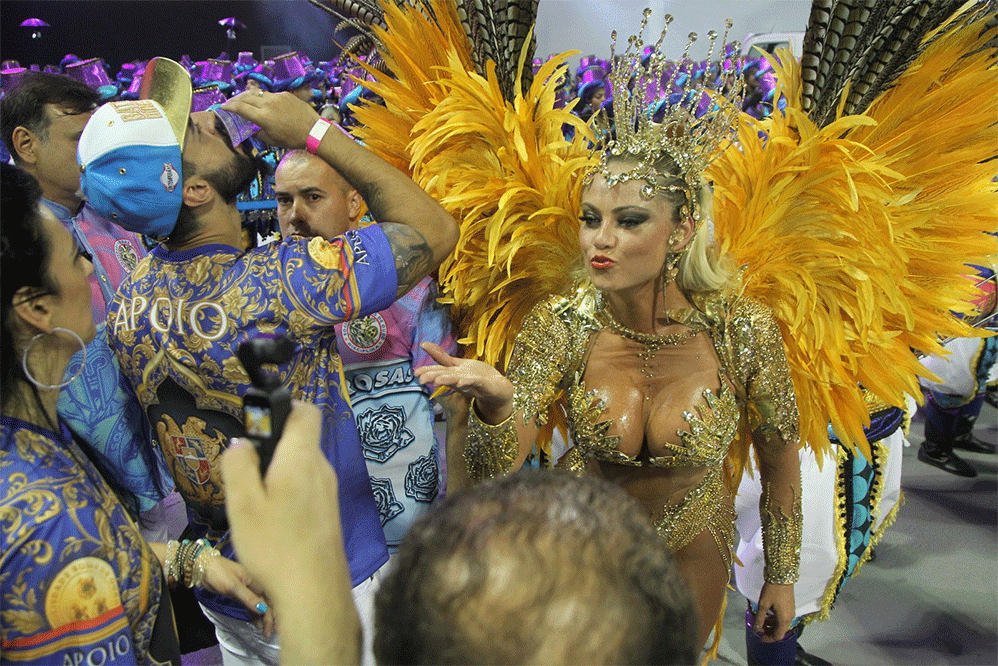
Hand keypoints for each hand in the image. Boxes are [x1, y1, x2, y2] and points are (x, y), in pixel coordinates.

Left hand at [200, 556, 274, 637]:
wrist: (204, 568)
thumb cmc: (219, 573)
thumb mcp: (233, 586)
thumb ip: (248, 597)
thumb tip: (263, 610)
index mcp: (256, 580)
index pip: (270, 598)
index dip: (274, 612)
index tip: (275, 626)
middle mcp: (255, 585)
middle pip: (266, 603)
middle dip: (269, 618)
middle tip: (269, 633)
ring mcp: (247, 590)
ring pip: (259, 606)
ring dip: (262, 618)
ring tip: (264, 632)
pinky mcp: (240, 595)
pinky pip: (250, 606)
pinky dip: (254, 615)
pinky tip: (257, 624)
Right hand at [221, 91, 319, 148]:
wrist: (313, 130)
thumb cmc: (292, 139)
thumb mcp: (272, 140)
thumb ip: (257, 133)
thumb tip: (249, 129)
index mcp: (262, 117)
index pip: (240, 108)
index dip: (229, 106)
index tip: (223, 107)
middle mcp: (267, 103)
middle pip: (245, 97)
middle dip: (235, 99)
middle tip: (230, 102)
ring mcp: (276, 97)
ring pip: (257, 93)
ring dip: (247, 96)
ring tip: (243, 99)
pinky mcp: (285, 94)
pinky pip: (269, 94)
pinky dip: (262, 97)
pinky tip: (261, 101)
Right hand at [222, 403, 343, 597]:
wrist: (314, 593)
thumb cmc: (275, 546)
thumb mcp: (243, 504)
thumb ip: (238, 466)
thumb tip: (240, 442)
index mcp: (303, 458)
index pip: (306, 410)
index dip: (283, 407)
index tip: (257, 425)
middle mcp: (322, 469)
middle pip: (300, 440)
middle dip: (271, 448)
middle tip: (244, 476)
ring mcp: (330, 491)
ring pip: (301, 466)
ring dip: (277, 474)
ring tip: (254, 503)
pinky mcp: (330, 512)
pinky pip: (307, 487)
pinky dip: (287, 492)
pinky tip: (272, 522)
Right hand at [415, 342, 513, 422]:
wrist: (497, 389)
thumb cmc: (475, 377)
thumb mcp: (457, 365)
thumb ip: (441, 357)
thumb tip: (423, 344)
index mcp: (453, 375)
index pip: (439, 371)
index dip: (427, 372)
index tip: (415, 373)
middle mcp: (460, 380)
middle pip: (446, 377)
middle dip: (434, 377)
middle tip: (421, 379)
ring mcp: (472, 383)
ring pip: (458, 381)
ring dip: (448, 380)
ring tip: (437, 381)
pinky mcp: (484, 385)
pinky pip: (475, 382)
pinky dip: (468, 381)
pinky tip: (462, 381)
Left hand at [753, 582, 795, 642]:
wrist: (782, 576)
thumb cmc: (772, 591)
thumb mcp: (763, 605)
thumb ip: (759, 618)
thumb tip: (756, 629)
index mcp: (784, 619)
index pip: (777, 636)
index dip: (768, 639)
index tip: (759, 638)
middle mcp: (790, 618)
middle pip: (780, 630)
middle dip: (768, 631)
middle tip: (758, 628)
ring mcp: (790, 612)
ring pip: (781, 624)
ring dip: (771, 625)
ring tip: (760, 621)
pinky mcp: (789, 607)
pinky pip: (782, 618)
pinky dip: (774, 619)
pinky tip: (766, 615)